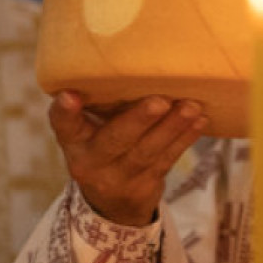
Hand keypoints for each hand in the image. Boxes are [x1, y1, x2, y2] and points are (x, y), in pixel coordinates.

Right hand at [51, 92, 206, 225]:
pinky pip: (167, 160)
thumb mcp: (89, 131)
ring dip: (172, 127)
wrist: (111, 203)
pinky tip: (199, 120)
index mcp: (74, 142)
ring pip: (147, 151)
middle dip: (139, 120)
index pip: (64, 126)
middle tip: (160, 101)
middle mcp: (92, 161)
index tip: (69, 96)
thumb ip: (100, 105)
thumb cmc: (102, 146)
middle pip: (115, 140)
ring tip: (191, 106)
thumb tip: (132, 59)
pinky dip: (185, 138)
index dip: (65, 112)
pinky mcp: (145, 185)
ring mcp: (119, 177)